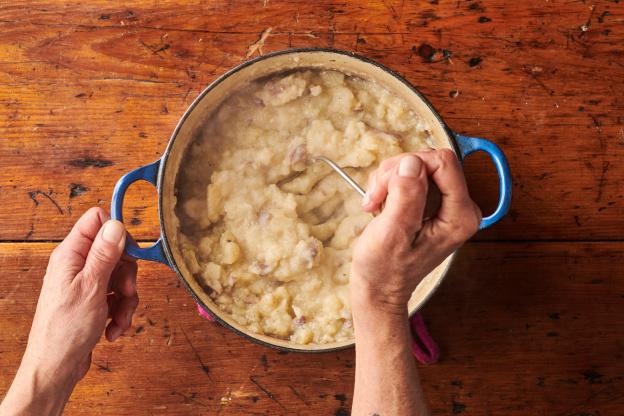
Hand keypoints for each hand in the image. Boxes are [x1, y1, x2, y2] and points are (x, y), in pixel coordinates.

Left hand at [1, 208, 137, 414]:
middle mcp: (77, 266)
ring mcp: (85, 284)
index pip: (97, 221)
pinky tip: (113, 328)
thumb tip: (116, 225)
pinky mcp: (93, 301)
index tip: (129, 254)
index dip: (118, 233)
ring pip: (120, 276)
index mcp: (71, 255)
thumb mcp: (91, 288)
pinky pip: (117, 296)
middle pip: (116, 251)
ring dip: (127, 299)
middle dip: (128, 273)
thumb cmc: (64, 331)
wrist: (56, 368)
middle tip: (125, 290)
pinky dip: (121, 312)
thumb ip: (104, 254)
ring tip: (119, 317)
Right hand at [351, 149, 480, 313]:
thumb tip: (411, 162)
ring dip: (388, 179)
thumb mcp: (393, 233)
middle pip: (428, 161)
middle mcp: (459, 206)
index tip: (387, 187)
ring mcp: (445, 203)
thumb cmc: (385, 268)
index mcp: (461, 216)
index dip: (410, 166)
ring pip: (415, 164)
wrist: (380, 286)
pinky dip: (388, 184)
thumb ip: (406, 197)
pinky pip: (409, 174)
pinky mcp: (430, 200)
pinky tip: (379, 205)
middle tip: (377, 197)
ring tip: (376, 204)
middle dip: (396, 174)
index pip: (443, 162)